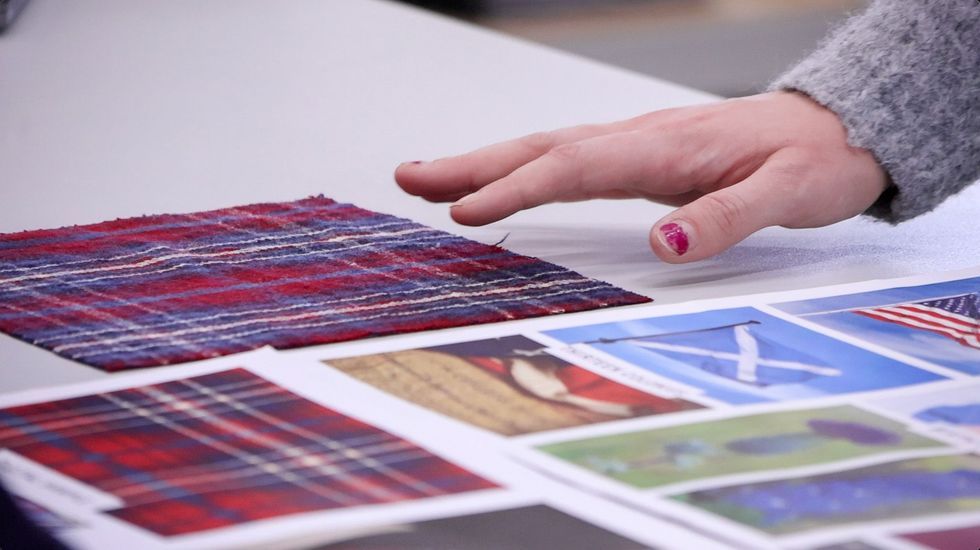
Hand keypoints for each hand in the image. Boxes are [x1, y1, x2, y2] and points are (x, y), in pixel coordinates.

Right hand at [394, 91, 887, 262]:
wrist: (839, 128)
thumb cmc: (814, 161)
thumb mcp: (787, 195)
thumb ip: (723, 220)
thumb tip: (662, 248)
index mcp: (663, 148)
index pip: (573, 167)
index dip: (515, 188)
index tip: (465, 212)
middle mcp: (638, 139)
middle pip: (539, 149)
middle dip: (471, 165)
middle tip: (409, 178)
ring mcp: (635, 144)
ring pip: (546, 150)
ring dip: (486, 164)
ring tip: (432, 179)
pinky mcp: (640, 155)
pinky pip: (566, 158)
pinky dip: (522, 168)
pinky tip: (504, 180)